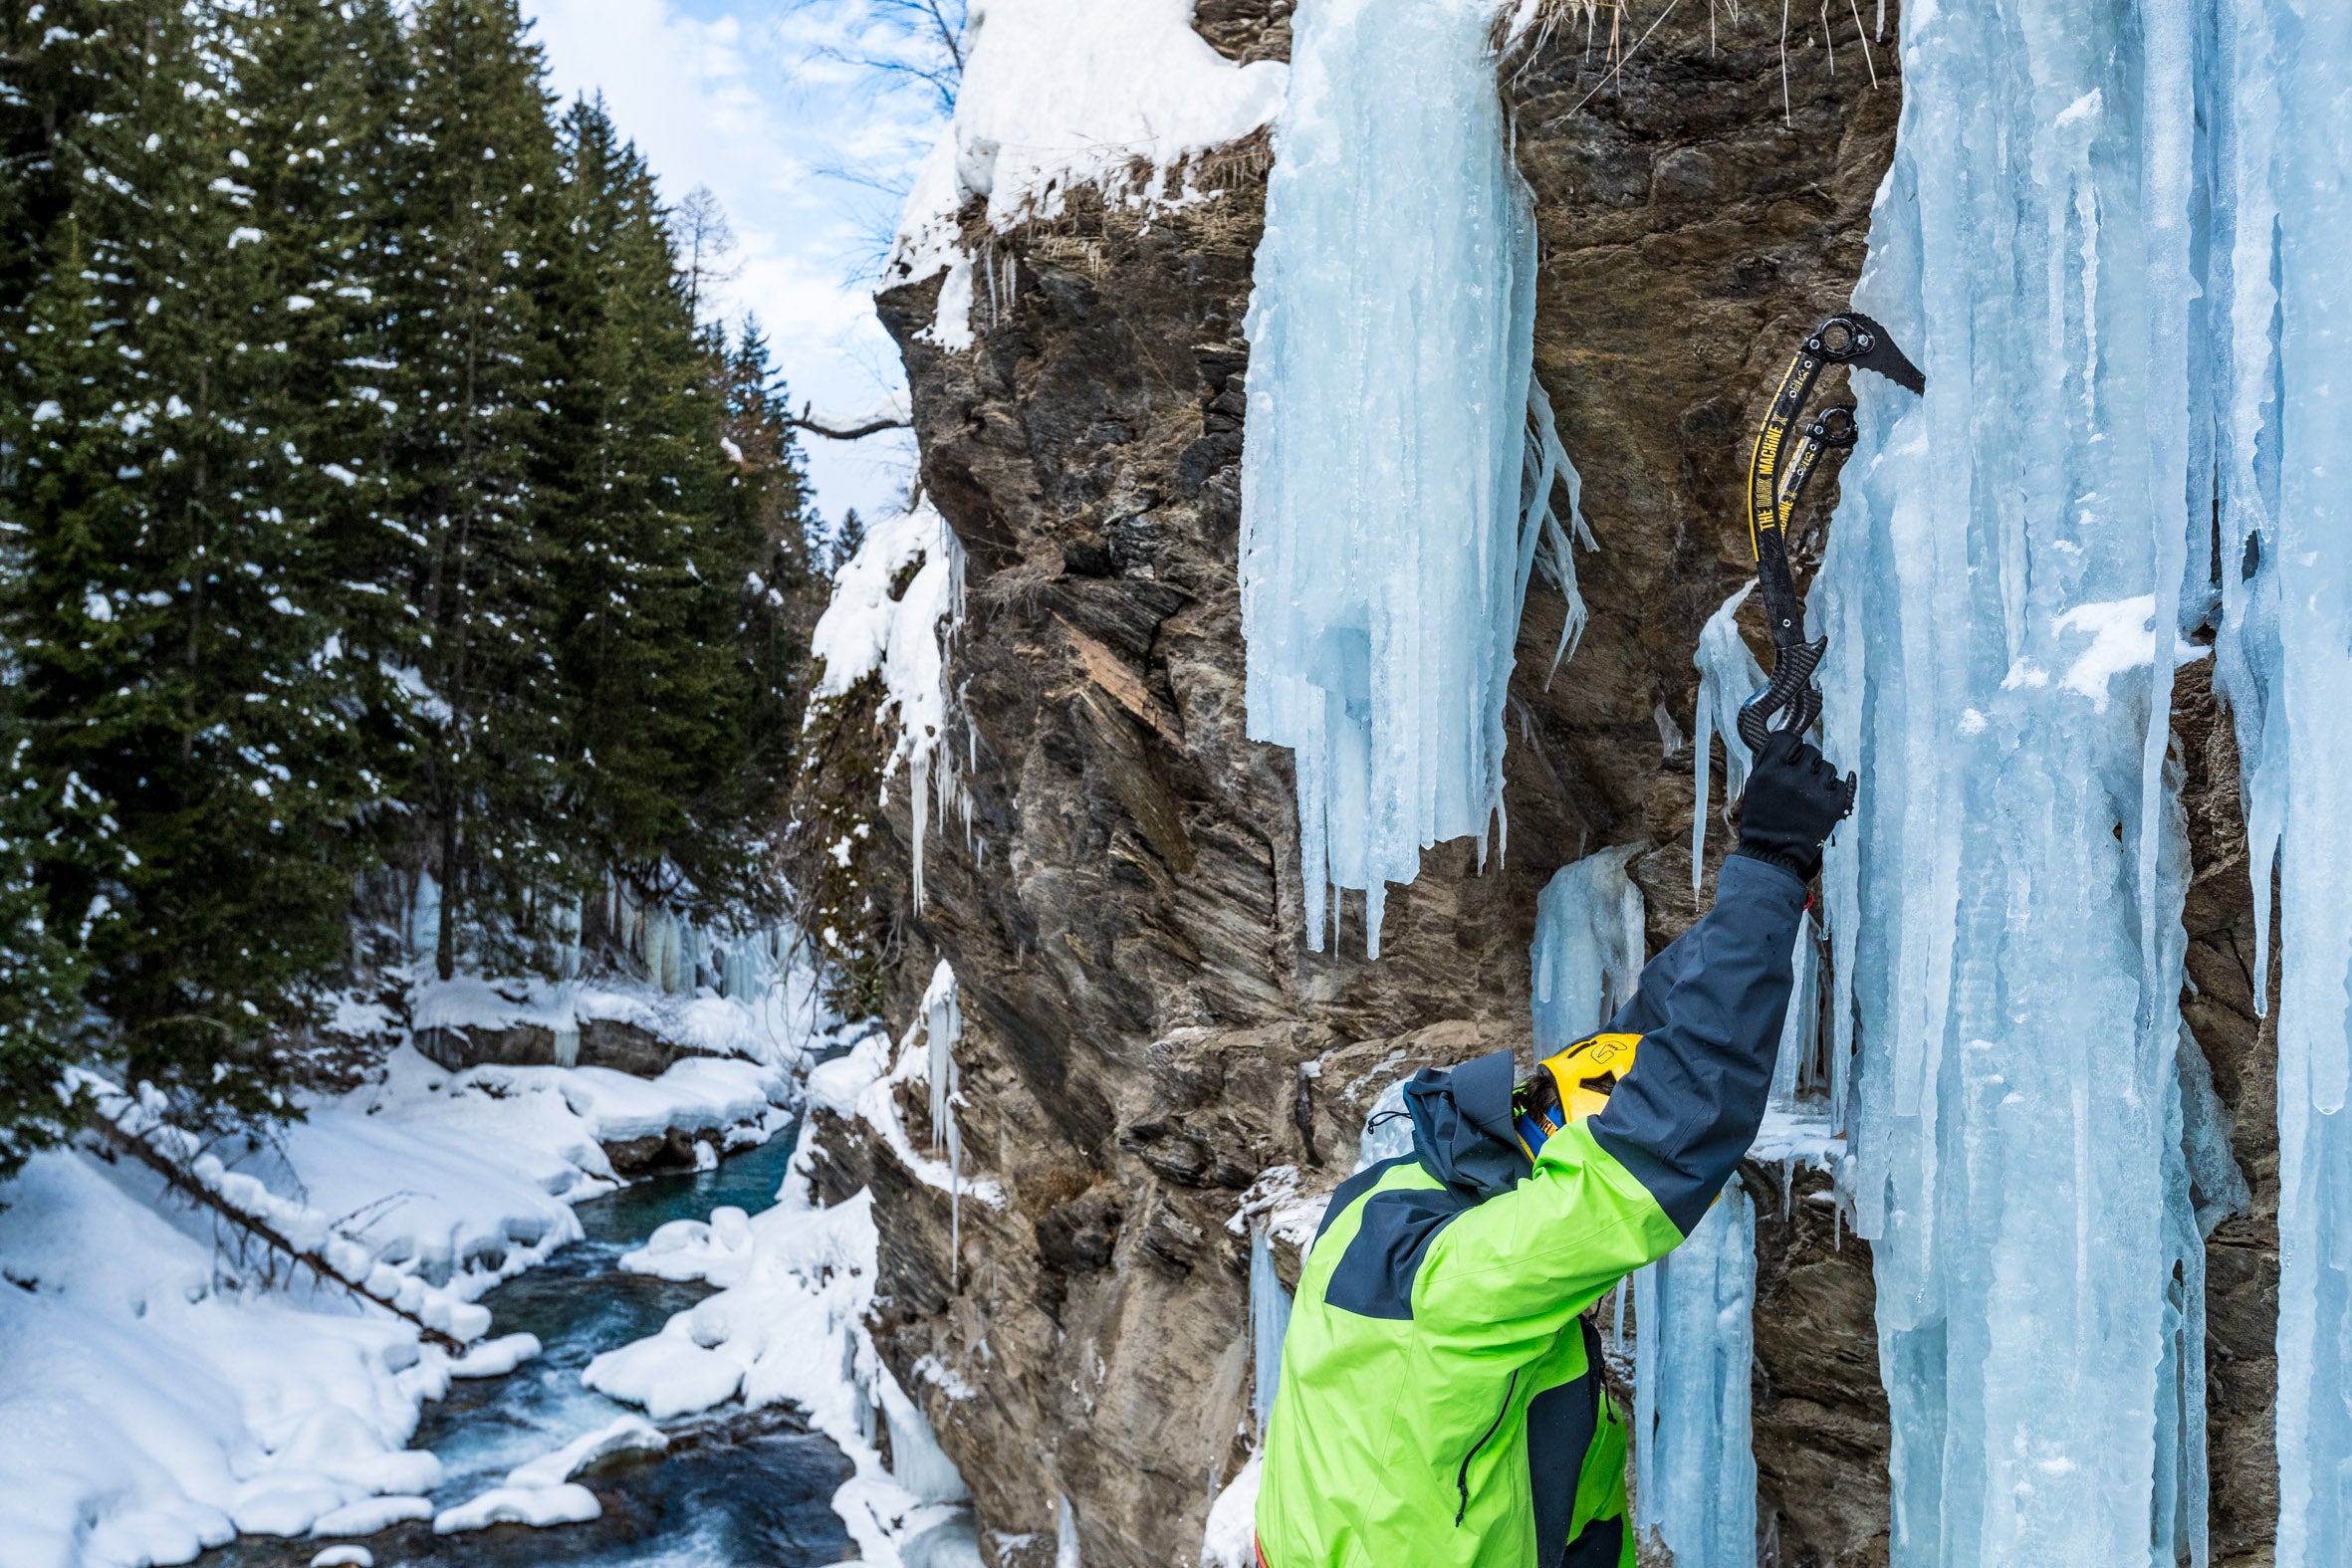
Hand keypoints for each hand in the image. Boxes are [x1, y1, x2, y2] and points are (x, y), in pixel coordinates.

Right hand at [1733, 729, 1854, 881]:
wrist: (1772, 853)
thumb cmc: (1761, 818)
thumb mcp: (1754, 786)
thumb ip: (1769, 762)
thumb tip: (1787, 741)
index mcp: (1770, 770)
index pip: (1789, 737)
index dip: (1792, 746)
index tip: (1792, 755)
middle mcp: (1793, 777)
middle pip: (1812, 750)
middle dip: (1807, 763)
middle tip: (1801, 779)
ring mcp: (1815, 791)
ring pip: (1828, 766)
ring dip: (1821, 776)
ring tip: (1810, 793)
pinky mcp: (1833, 804)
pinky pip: (1840, 783)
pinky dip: (1832, 791)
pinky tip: (1820, 802)